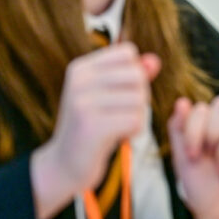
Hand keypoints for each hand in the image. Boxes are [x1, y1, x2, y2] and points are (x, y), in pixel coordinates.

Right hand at [31, 43, 160, 218]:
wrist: (63, 165)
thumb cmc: (92, 127)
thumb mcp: (109, 96)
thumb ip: (133, 75)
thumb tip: (155, 60)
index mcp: (80, 68)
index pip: (128, 52)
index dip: (135, 73)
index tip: (121, 93)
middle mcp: (79, 81)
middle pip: (137, 74)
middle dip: (140, 96)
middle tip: (124, 113)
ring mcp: (83, 103)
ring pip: (139, 99)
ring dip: (138, 117)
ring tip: (119, 126)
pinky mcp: (92, 127)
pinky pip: (135, 119)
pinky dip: (135, 130)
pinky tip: (119, 137)